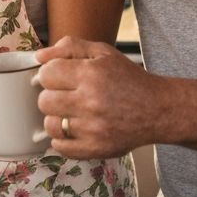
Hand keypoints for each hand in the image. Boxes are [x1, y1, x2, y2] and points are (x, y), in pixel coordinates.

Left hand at [35, 36, 160, 157]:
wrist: (158, 110)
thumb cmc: (128, 79)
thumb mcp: (103, 53)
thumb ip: (70, 47)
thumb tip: (39, 57)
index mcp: (91, 74)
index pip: (46, 74)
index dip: (51, 74)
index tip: (61, 77)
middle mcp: (91, 102)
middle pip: (44, 101)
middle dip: (53, 96)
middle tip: (69, 95)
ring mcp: (93, 129)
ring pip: (50, 125)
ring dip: (57, 118)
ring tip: (73, 112)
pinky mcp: (96, 149)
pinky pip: (60, 147)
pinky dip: (64, 139)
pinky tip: (77, 129)